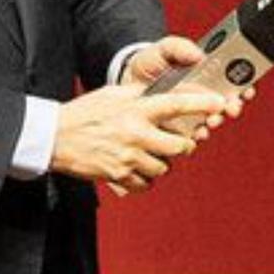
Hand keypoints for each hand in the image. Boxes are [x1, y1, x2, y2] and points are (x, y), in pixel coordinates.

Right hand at [51, 79, 227, 192]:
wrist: (54, 137)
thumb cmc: (85, 113)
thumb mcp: (114, 94)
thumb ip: (141, 94)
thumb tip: (165, 89)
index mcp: (135, 110)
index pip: (175, 105)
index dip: (200, 104)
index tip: (219, 102)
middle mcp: (135, 134)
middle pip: (179, 146)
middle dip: (183, 145)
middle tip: (178, 142)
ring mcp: (128, 158)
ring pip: (164, 168)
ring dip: (162, 162)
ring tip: (150, 154)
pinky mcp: (119, 176)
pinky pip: (147, 184)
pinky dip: (146, 179)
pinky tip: (137, 168)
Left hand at [122, 36, 252, 125]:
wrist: (126, 84)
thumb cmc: (149, 64)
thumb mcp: (163, 49)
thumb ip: (179, 47)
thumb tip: (199, 54)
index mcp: (207, 73)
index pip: (234, 80)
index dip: (245, 85)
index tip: (247, 89)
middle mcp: (205, 94)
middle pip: (228, 103)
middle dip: (233, 106)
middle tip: (231, 107)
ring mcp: (194, 112)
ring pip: (214, 120)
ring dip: (217, 121)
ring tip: (212, 121)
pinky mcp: (181, 128)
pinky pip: (194, 135)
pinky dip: (198, 135)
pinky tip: (196, 133)